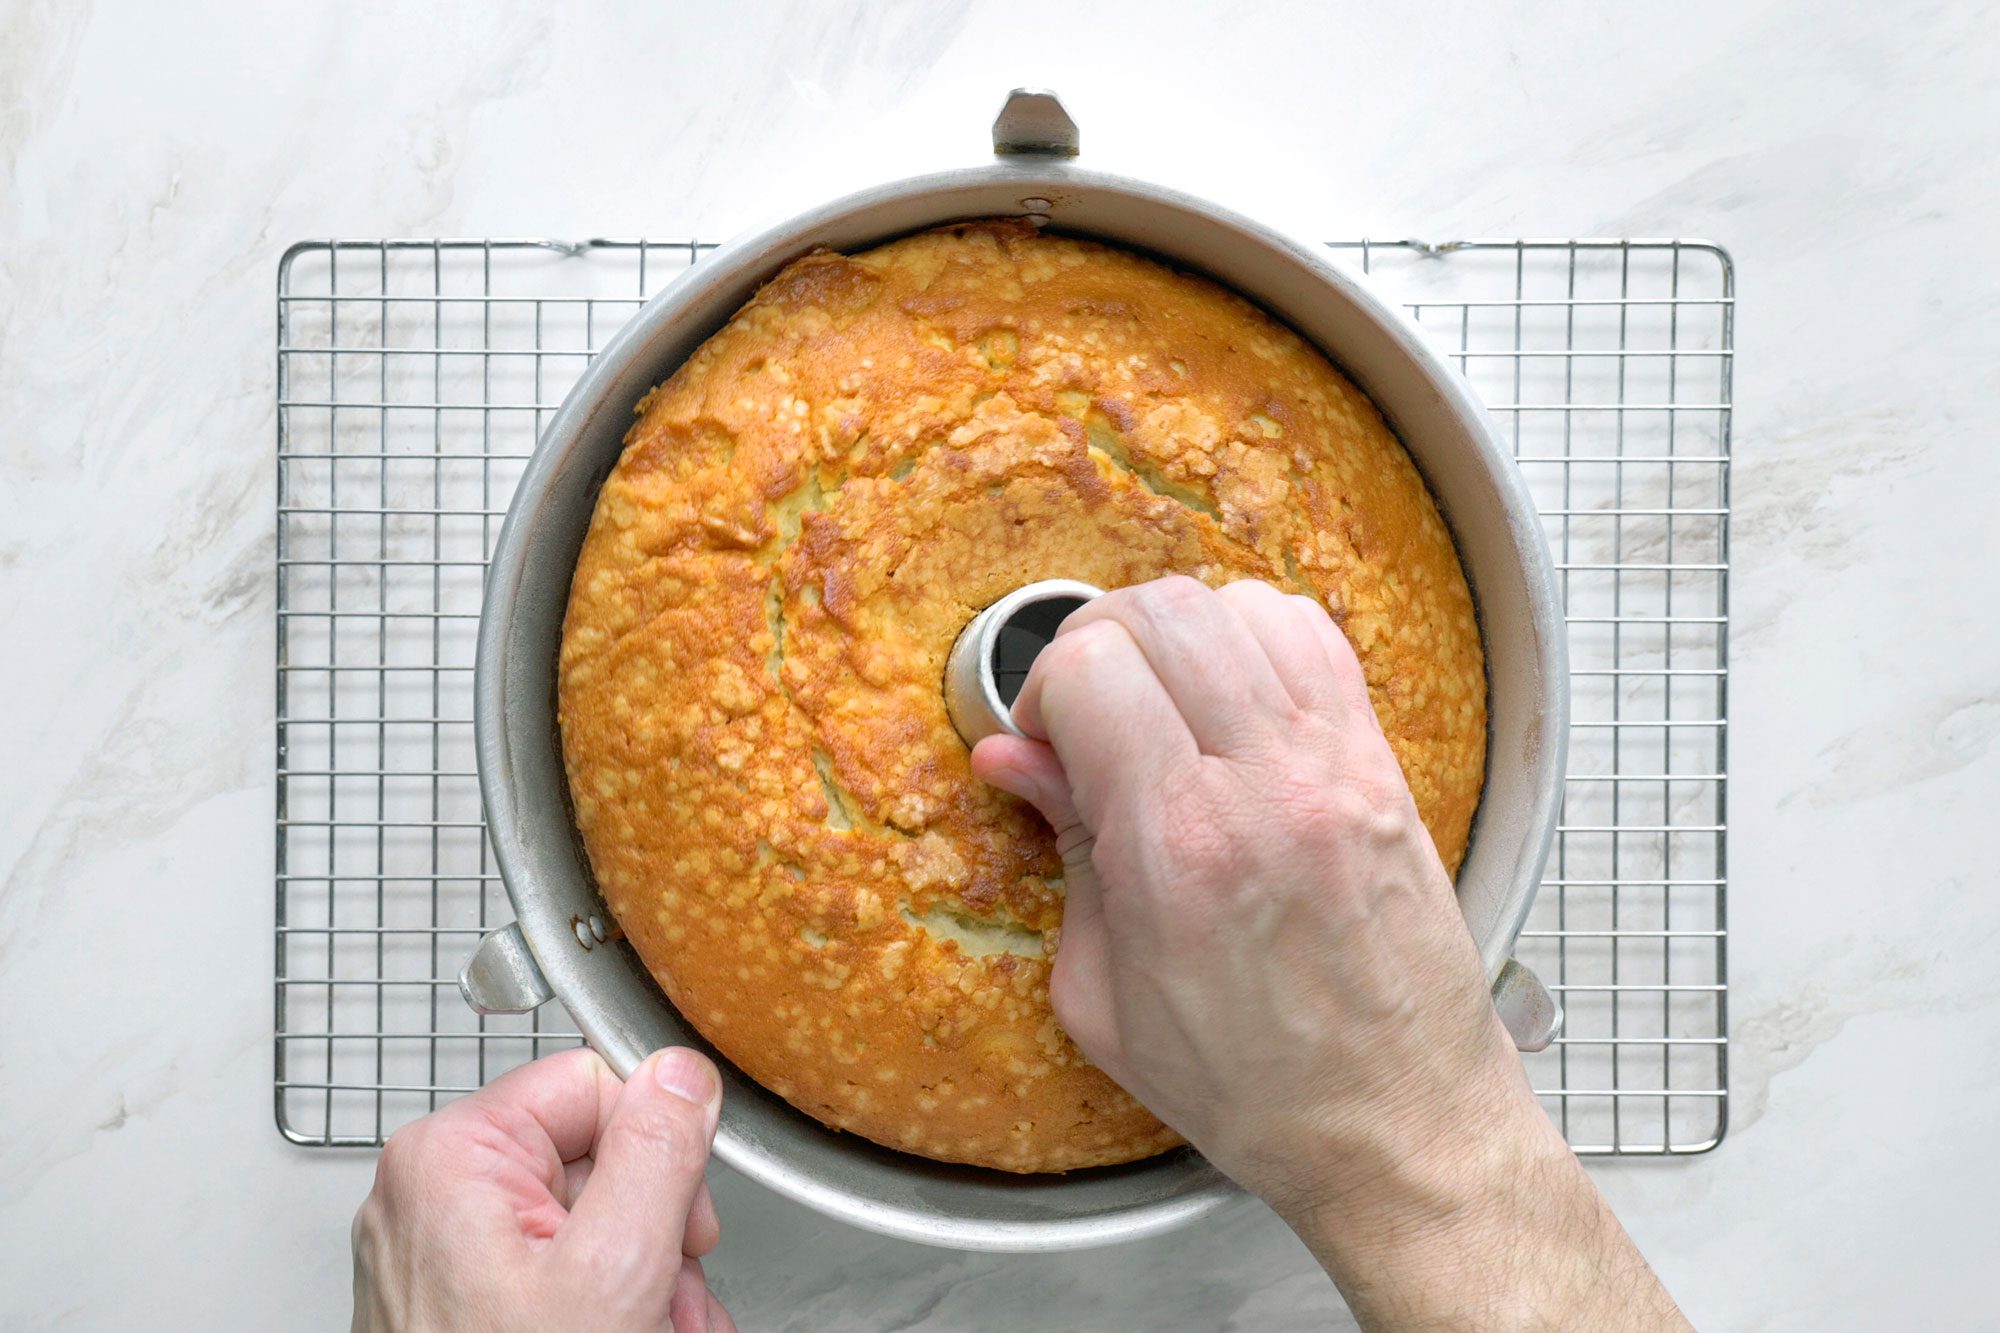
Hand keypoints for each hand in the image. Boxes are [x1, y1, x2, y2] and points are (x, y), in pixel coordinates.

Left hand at [351, 1046, 734, 1332]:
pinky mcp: (455, 1301)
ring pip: (587, 1223)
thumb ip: (656, 1152)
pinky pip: (555, 1272)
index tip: (680, 1216)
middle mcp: (431, 1193)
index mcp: (452, 1156)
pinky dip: (602, 1307)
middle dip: (654, 1233)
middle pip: (596, 1159)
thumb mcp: (615, 1267)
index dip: (657, 1146)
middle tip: (662, 1298)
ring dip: (642, 1280)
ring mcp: (439, 1253)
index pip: (594, 1084)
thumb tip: (679, 1072)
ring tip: (650, 1330)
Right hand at [973, 577, 1684, 1328]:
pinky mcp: (1382, 765)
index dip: (1042, 688)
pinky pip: (1315, 637)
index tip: (1044, 741)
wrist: (1400, 1123)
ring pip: (1238, 604)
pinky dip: (1257, 637)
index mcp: (1178, 846)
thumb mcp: (1105, 1000)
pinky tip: (1233, 697)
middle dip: (1098, 641)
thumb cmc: (1257, 1087)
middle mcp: (1264, 784)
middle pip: (1162, 611)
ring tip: (1162, 700)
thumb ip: (1064, 854)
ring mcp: (1335, 765)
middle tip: (1088, 709)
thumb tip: (1012, 759)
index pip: (1092, 666)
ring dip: (1178, 633)